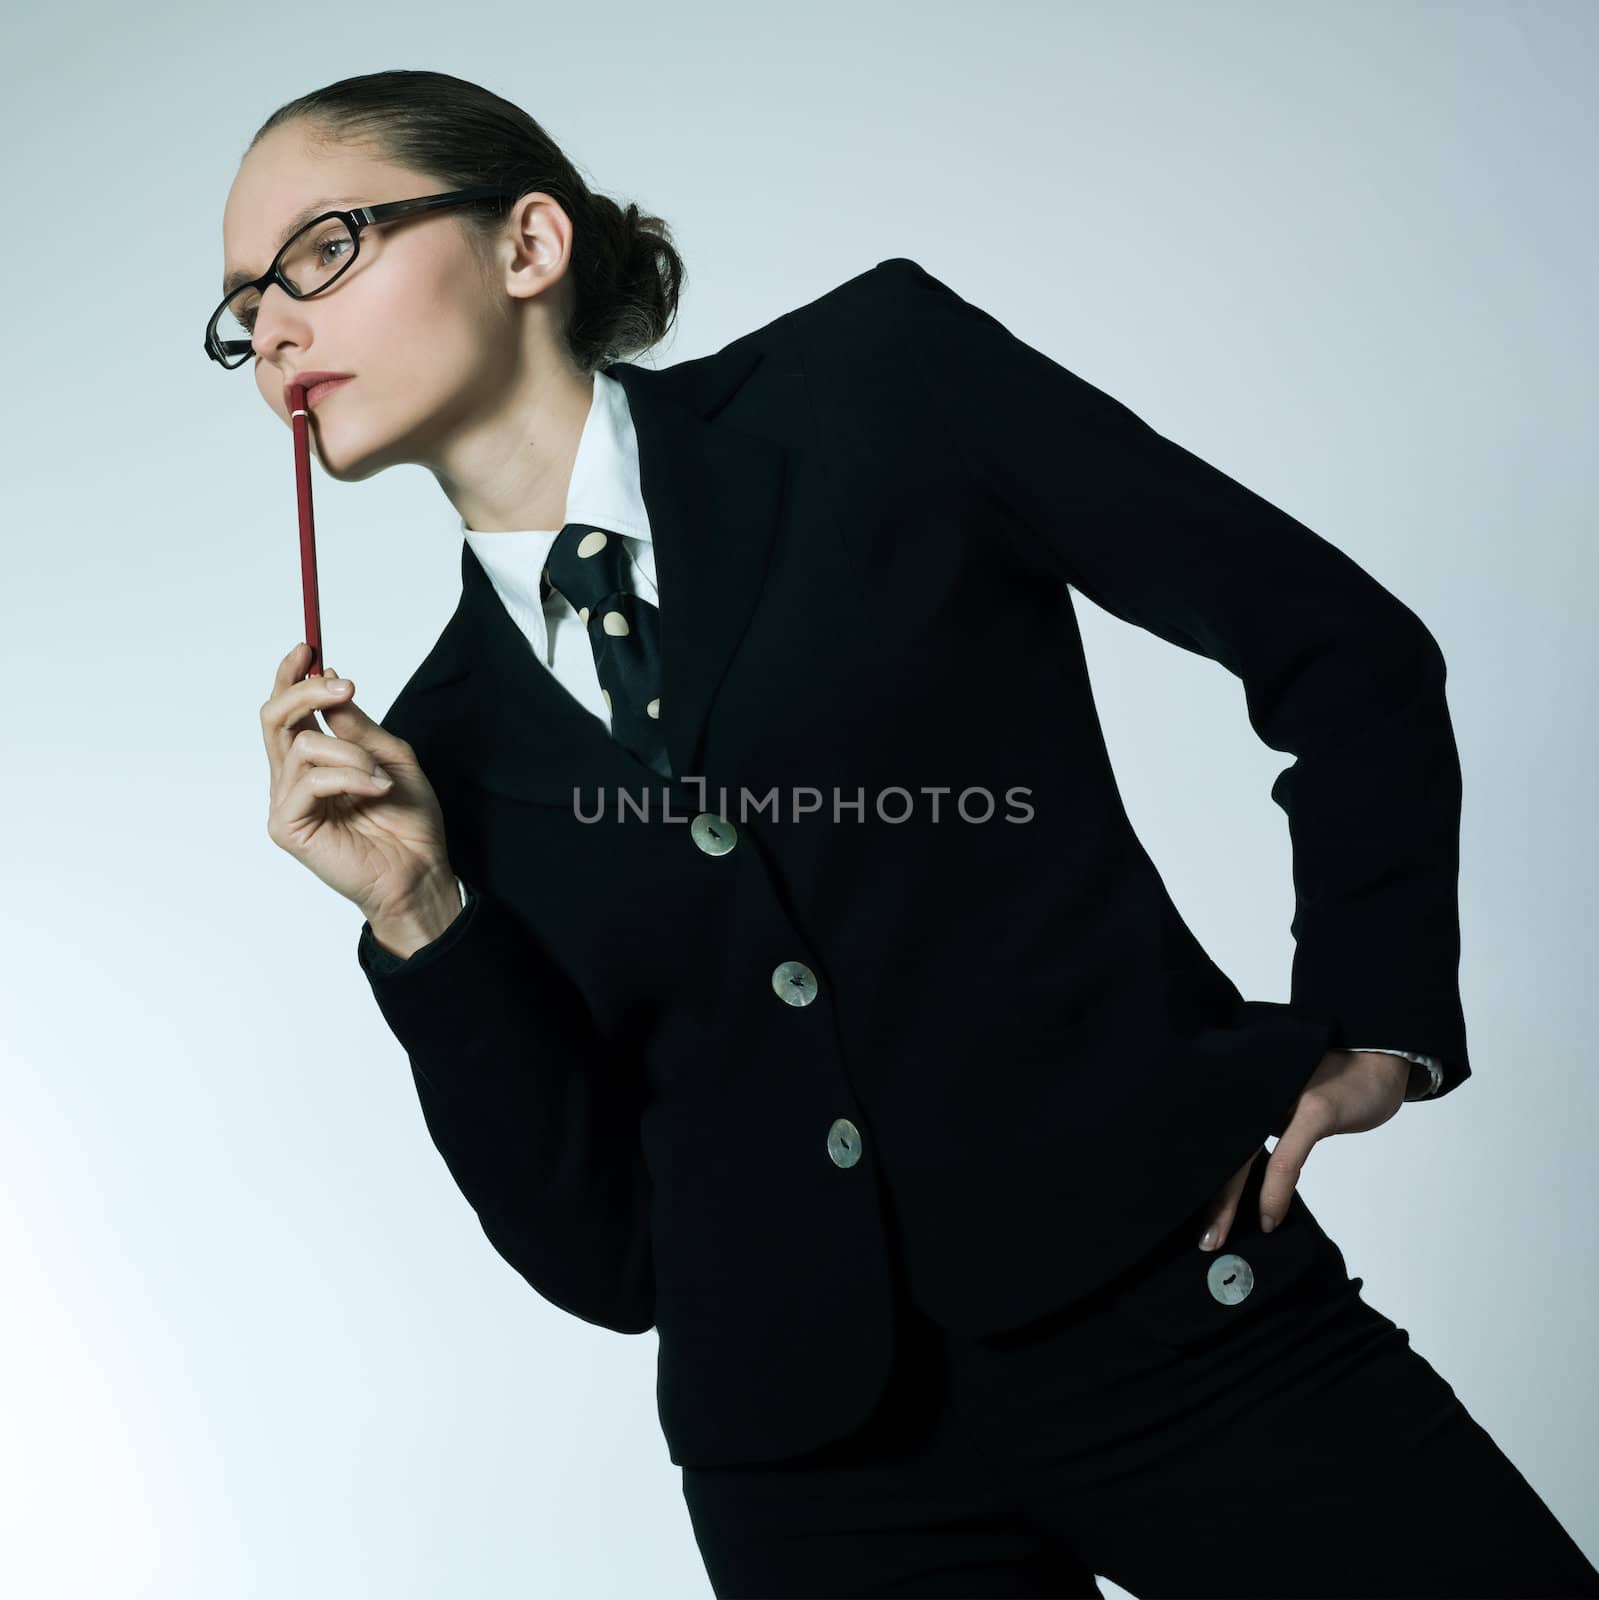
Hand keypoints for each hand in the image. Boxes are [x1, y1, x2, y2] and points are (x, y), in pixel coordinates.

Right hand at [261, 642, 452, 923]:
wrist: (421, 872)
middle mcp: (293, 780)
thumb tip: (330, 680)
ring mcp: (287, 803)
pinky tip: (376, 790)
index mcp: (315, 762)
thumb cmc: (409, 823)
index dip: (291, 677)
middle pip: (274, 718)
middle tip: (344, 685)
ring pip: (300, 745)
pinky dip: (349, 776)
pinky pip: (308, 780)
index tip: (307, 647)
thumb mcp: (391, 757)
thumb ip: (356, 724)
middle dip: (306, 691)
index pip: (287, 712)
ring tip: (381, 776)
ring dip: (350, 751)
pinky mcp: (288, 826)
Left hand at [1195, 1049, 1410, 1251]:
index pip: (1208, 1136)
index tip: (1178, 1211)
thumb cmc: (1327, 1081)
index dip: (1191, 1175)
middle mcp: (1250, 1089)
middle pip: (1216, 1149)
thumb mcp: (1285, 1104)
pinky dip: (1274, 1191)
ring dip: (1226, 1202)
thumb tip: (1237, 1172)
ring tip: (1213, 1238)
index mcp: (1241, 1092)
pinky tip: (1267, 1219)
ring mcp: (1280, 1097)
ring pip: (1241, 1157)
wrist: (1377, 1055)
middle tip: (1196, 1238)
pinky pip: (1286, 1159)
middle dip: (1201, 1197)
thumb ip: (1259, 1126)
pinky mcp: (1313, 1109)